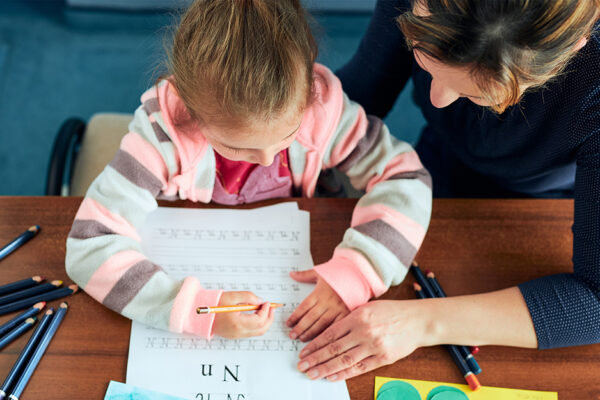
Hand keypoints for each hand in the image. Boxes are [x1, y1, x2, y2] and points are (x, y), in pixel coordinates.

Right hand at [212, 291, 274, 338]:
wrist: (200, 314)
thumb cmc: (213, 305)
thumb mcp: (232, 296)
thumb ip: (248, 297)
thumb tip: (260, 301)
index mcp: (237, 324)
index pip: (259, 320)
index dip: (266, 311)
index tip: (267, 303)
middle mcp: (238, 332)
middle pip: (261, 329)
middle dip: (269, 318)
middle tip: (271, 308)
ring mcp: (236, 335)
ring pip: (257, 332)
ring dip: (264, 321)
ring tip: (264, 310)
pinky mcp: (234, 335)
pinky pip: (251, 332)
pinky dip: (257, 324)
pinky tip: (256, 314)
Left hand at [286, 269, 349, 341]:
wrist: (358, 274)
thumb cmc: (338, 273)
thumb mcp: (320, 272)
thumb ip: (305, 275)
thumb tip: (292, 274)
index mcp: (319, 292)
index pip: (304, 307)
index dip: (295, 316)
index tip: (288, 323)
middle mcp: (327, 302)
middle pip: (311, 317)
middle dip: (300, 328)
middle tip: (292, 335)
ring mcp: (337, 309)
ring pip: (322, 324)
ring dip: (311, 333)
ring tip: (302, 339)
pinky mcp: (347, 314)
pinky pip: (336, 326)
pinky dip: (328, 334)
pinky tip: (321, 340)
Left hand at [296, 300, 429, 380]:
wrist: (417, 320)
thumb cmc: (392, 312)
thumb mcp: (367, 307)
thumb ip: (349, 318)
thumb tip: (329, 331)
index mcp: (357, 317)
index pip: (330, 334)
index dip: (315, 345)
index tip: (303, 352)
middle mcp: (363, 331)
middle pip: (333, 349)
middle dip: (315, 358)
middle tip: (302, 366)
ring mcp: (373, 346)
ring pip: (344, 360)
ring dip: (325, 368)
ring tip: (312, 374)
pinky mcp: (383, 357)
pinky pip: (360, 368)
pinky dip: (344, 373)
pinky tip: (332, 376)